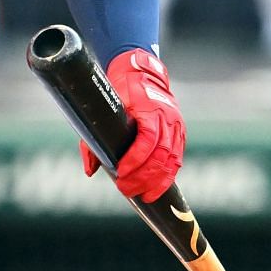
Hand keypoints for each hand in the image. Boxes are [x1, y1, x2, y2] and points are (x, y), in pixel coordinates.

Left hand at [81, 48, 184, 202]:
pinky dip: (167, 177)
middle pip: (160, 155)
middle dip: (143, 177)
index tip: (121, 172)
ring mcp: (176, 127)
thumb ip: (93, 139)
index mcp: (149, 110)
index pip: (147, 139)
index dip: (135, 159)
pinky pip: (176, 160)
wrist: (141, 73)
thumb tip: (90, 170)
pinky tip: (156, 189)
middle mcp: (168, 119)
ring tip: (142, 196)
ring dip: (157, 182)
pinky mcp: (179, 134)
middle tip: (125, 189)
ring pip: (172, 161)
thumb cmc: (119, 91)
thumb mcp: (102, 109)